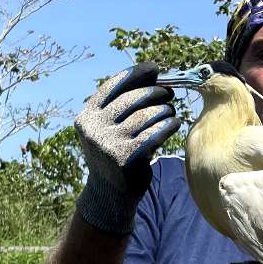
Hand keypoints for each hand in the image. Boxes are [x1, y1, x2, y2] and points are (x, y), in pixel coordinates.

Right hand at [74, 62, 179, 234]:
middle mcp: (94, 128)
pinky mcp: (126, 157)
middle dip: (155, 93)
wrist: (110, 195)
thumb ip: (124, 105)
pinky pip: (155, 134)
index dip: (135, 74)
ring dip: (164, 111)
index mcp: (87, 116)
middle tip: (169, 93)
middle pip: (132, 99)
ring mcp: (108, 143)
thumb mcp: (111, 129)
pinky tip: (175, 124)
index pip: (112, 86)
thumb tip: (152, 73)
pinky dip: (169, 126)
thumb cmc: (117, 154)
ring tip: (170, 113)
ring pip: (146, 116)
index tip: (154, 68)